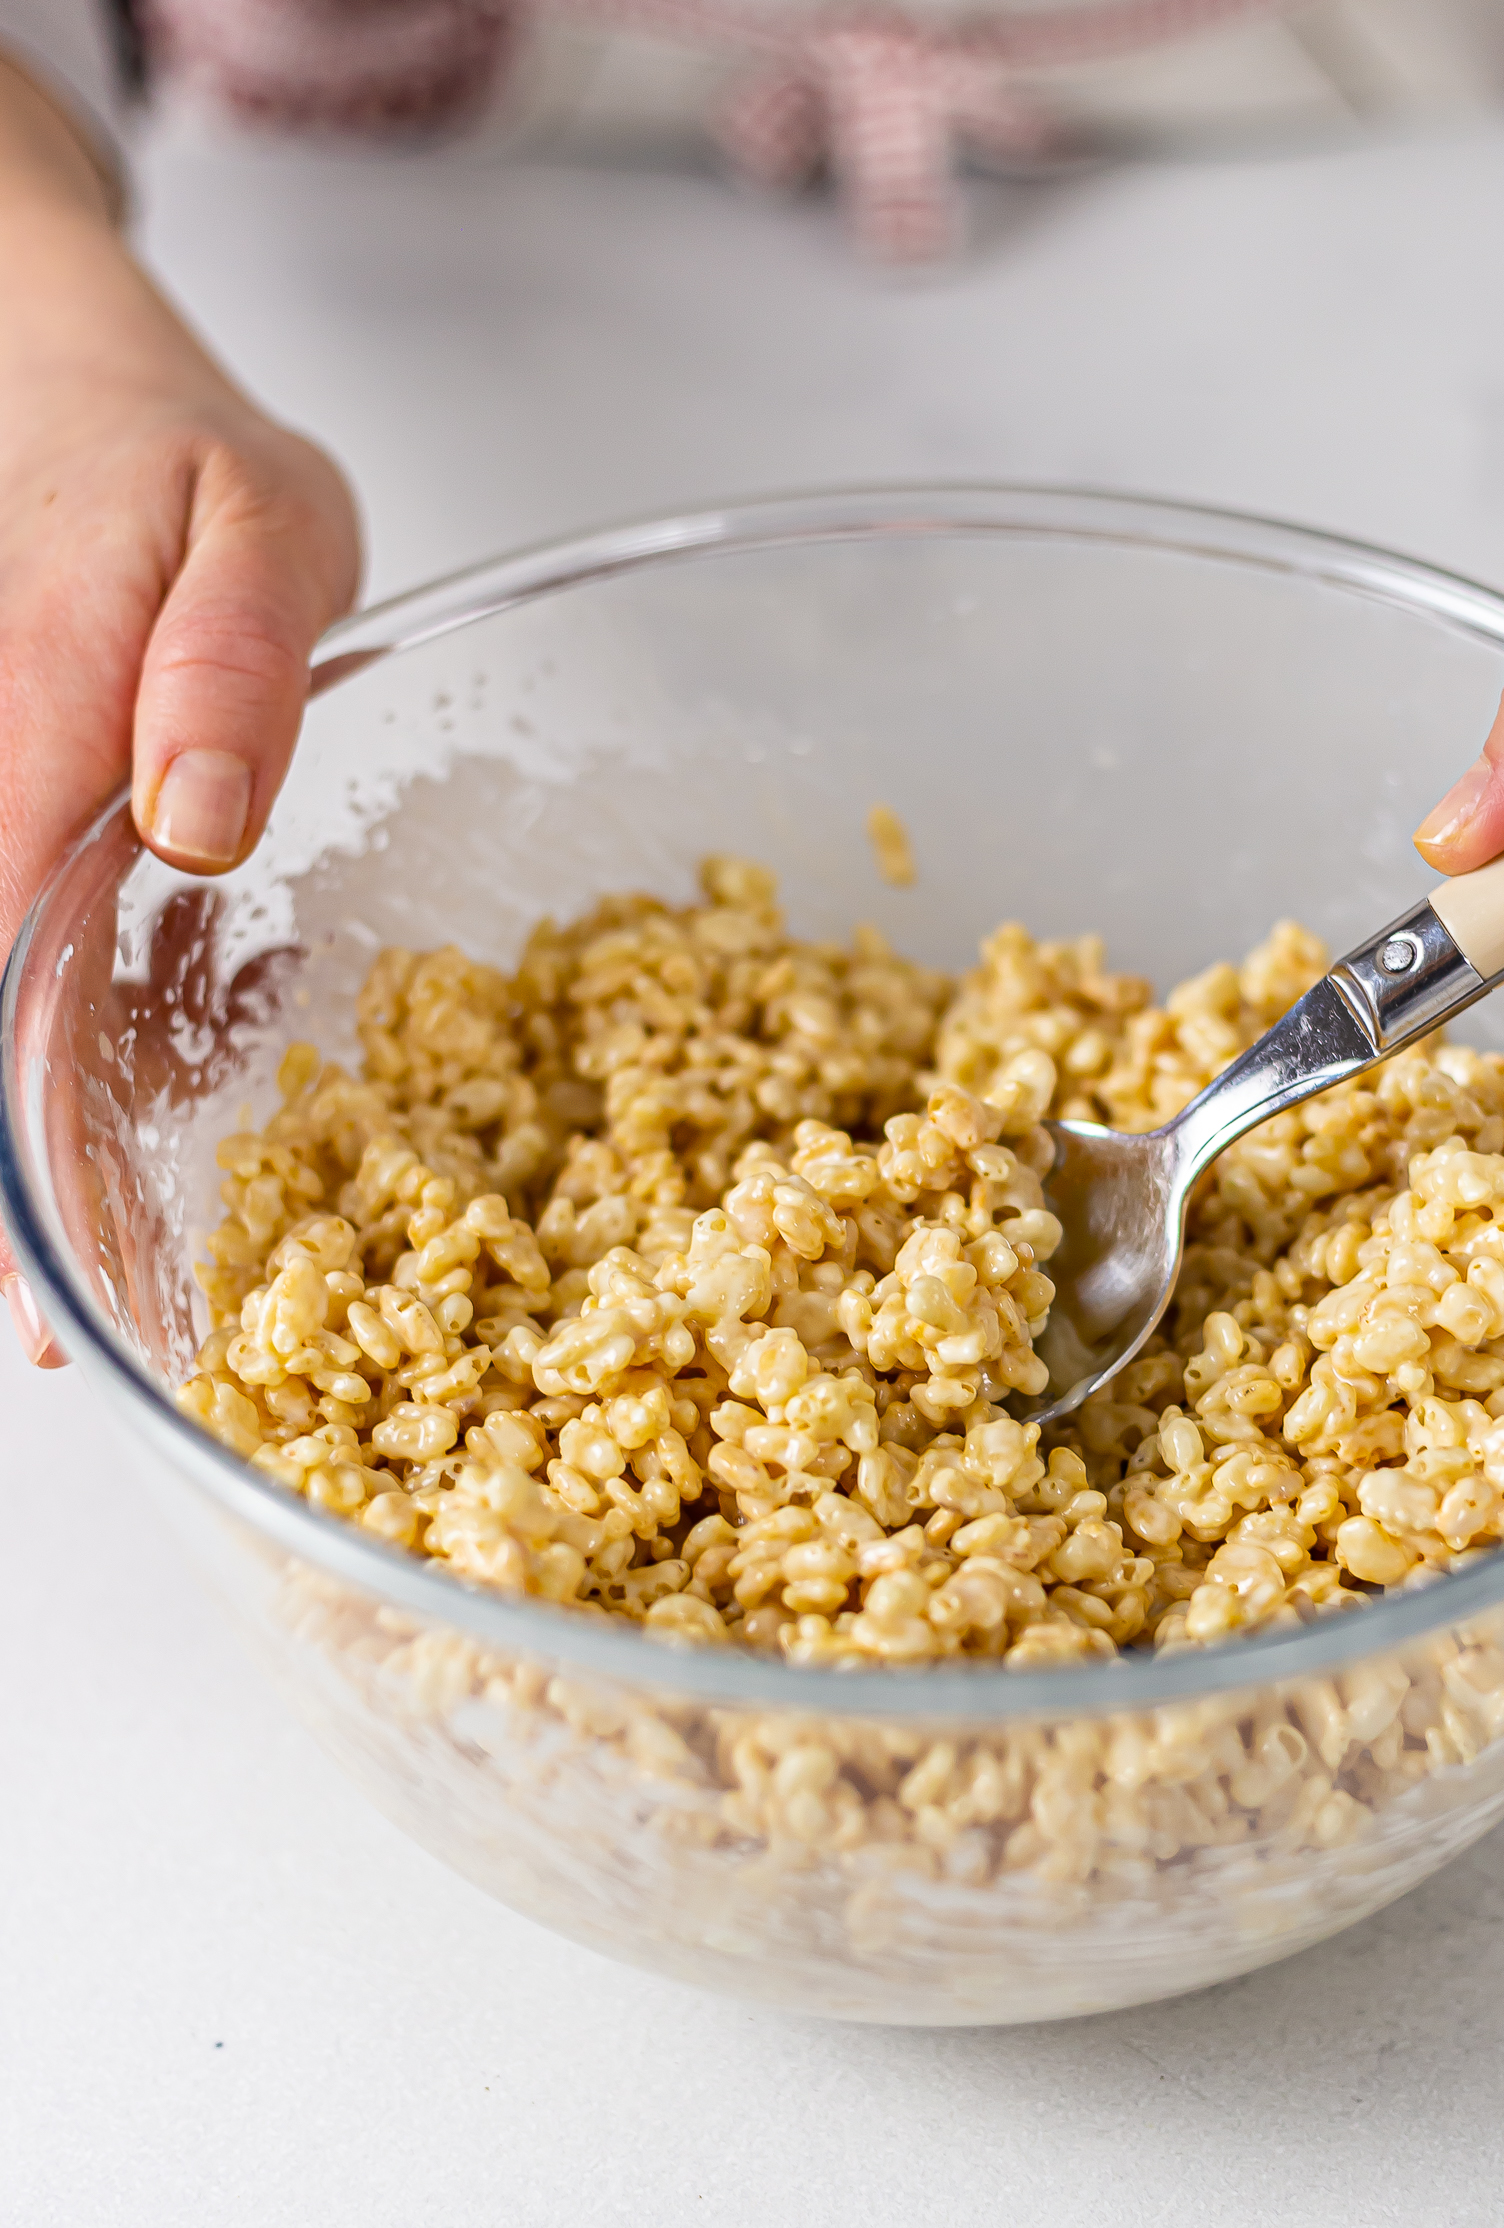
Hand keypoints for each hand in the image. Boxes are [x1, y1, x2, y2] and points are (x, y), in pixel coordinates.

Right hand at [0, 56, 359, 1362]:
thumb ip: (232, 653)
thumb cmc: (181, 460)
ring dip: (23, 1131)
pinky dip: (56, 1056)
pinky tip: (87, 1145)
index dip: (21, 1110)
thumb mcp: (257, 514)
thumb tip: (199, 819)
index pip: (5, 955)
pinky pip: (24, 963)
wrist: (64, 392)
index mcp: (41, 729)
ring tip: (69, 1286)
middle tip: (51, 1337)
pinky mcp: (18, 838)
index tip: (33, 1255)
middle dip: (6, 1169)